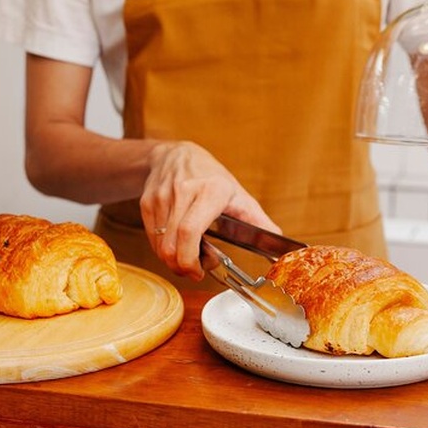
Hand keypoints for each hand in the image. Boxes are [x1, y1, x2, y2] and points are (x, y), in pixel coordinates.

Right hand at [140, 141, 279, 280]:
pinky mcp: (147, 203)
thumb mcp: (238, 194)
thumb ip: (258, 221)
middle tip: (193, 271)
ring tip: (187, 256)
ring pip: (160, 245)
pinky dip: (162, 248)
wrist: (175, 155)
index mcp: (211, 191)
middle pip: (171, 244)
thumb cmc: (210, 177)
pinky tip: (176, 243)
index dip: (190, 259)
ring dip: (172, 259)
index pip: (190, 231)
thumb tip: (280, 241)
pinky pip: (151, 237)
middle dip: (180, 267)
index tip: (198, 271)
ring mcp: (162, 197)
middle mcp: (184, 192)